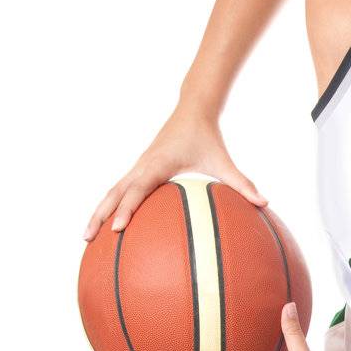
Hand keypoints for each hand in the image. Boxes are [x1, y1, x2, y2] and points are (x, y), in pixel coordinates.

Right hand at [81, 101, 266, 240]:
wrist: (192, 111)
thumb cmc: (208, 137)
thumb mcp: (224, 162)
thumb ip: (243, 184)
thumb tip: (264, 203)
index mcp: (158, 164)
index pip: (137, 190)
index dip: (127, 209)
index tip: (118, 229)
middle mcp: (142, 166)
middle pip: (114, 193)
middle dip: (100, 215)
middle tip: (87, 239)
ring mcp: (138, 168)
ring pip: (112, 192)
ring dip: (98, 212)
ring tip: (86, 237)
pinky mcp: (139, 170)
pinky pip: (121, 190)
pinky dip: (110, 206)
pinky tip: (108, 226)